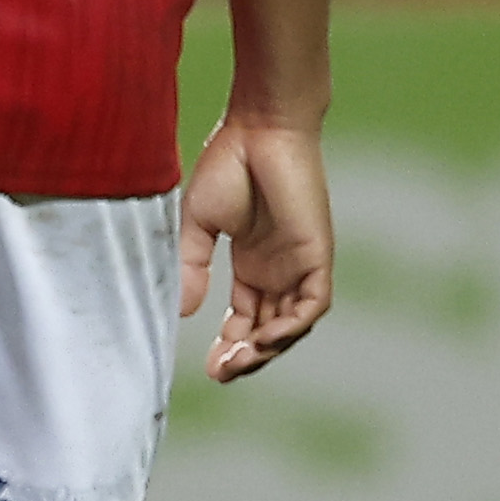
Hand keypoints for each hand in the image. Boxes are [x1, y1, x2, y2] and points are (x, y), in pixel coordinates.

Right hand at [180, 107, 333, 381]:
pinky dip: (292, 326)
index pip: (244, 319)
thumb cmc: (228, 164)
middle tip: (221, 373)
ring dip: (268, 349)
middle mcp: (278, 270)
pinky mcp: (317, 255)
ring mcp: (300, 264)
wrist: (260, 128)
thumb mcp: (198, 224)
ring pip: (291, 324)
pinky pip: (313, 305)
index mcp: (251, 263)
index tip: (209, 366)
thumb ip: (192, 266)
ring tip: (239, 362)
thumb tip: (182, 311)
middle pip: (268, 329)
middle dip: (245, 356)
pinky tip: (265, 338)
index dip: (228, 345)